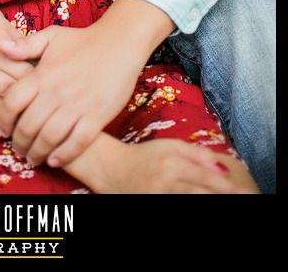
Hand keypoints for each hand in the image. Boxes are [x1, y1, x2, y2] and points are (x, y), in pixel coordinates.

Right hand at [0, 0, 33, 136]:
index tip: (51, 84)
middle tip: (46, 109)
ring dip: (18, 112)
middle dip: (38, 95)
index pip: (33, 59)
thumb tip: (28, 51)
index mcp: (4, 36)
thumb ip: (11, 35)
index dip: (45, 73)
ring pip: (5, 96)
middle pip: (25, 80)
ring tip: (28, 126)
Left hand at [0, 0, 173, 165]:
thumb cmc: (83, 39)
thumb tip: (0, 46)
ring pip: (49, 138)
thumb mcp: (51, 36)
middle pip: (28, 126)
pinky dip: (63, 155)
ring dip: (37, 153)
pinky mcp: (97, 115)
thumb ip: (25, 45)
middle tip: (18, 151)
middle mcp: (56, 92)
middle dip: (19, 143)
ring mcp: (77, 105)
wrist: (119, 42)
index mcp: (42, 74)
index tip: (4, 128)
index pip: (12, 102)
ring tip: (34, 159)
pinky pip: (77, 142)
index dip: (4, 119)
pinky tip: (55, 160)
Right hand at [79, 137, 259, 194]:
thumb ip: (195, 153)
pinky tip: (198, 205)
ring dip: (206, 202)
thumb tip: (221, 166)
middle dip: (219, 197)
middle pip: (200, 193)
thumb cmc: (142, 155)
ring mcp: (157, 195)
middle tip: (241, 198)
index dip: (226, 186)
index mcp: (172, 161)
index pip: (205, 176)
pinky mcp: (151, 203)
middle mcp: (166, 179)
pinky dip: (188, 205)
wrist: (109, 168)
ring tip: (221, 204)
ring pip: (189, 201)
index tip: (242, 192)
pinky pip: (174, 206)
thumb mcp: (167, 145)